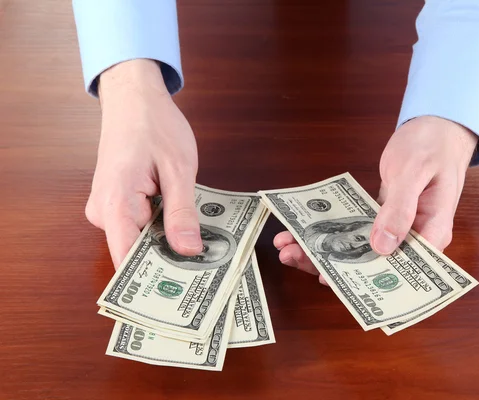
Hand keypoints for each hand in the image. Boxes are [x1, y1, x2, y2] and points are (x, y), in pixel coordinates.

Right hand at [85, 59, 201, 268]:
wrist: (134, 97)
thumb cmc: (154, 125)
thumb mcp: (179, 168)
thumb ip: (181, 212)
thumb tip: (187, 251)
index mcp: (114, 204)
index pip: (127, 260)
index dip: (154, 280)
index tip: (183, 294)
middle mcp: (104, 213)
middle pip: (136, 253)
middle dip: (170, 260)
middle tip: (208, 269)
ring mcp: (108, 209)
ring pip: (141, 240)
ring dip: (169, 244)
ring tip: (204, 250)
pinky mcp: (118, 204)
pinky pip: (141, 226)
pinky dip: (163, 228)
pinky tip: (187, 229)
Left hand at [273, 116, 477, 283]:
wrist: (437, 127)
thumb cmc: (433, 146)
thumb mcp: (415, 172)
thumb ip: (401, 209)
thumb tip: (383, 247)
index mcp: (431, 233)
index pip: (401, 271)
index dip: (365, 280)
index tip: (330, 279)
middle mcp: (414, 238)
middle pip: (371, 264)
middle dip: (329, 265)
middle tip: (292, 256)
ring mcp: (398, 228)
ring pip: (360, 249)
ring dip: (324, 249)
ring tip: (288, 246)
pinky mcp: (385, 217)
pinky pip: (358, 231)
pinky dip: (334, 231)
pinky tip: (307, 232)